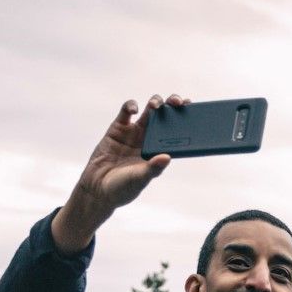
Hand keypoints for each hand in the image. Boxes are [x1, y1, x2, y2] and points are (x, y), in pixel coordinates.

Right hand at [51, 93, 189, 252]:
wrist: (97, 189)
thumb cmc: (123, 188)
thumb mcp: (139, 180)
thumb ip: (152, 169)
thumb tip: (167, 157)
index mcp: (159, 152)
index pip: (177, 134)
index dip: (185, 121)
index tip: (194, 111)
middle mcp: (149, 139)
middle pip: (165, 117)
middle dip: (173, 106)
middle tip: (179, 103)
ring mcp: (134, 132)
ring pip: (148, 111)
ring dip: (155, 103)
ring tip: (157, 105)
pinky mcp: (118, 128)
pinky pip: (126, 112)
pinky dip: (131, 106)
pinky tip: (134, 110)